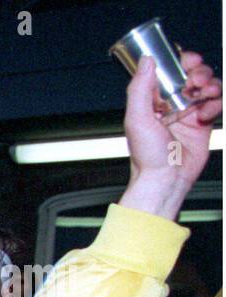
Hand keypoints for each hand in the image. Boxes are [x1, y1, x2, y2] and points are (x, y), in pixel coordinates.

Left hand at [120, 52, 221, 220]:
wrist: (165, 180)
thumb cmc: (147, 155)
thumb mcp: (136, 118)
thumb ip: (140, 88)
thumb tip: (147, 61)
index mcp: (153, 100)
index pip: (169, 71)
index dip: (180, 61)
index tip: (187, 59)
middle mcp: (171, 104)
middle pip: (192, 74)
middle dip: (199, 71)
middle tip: (197, 79)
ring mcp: (189, 113)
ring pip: (208, 86)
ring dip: (211, 84)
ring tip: (206, 93)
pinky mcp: (204, 124)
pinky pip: (217, 104)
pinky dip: (216, 104)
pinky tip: (206, 114)